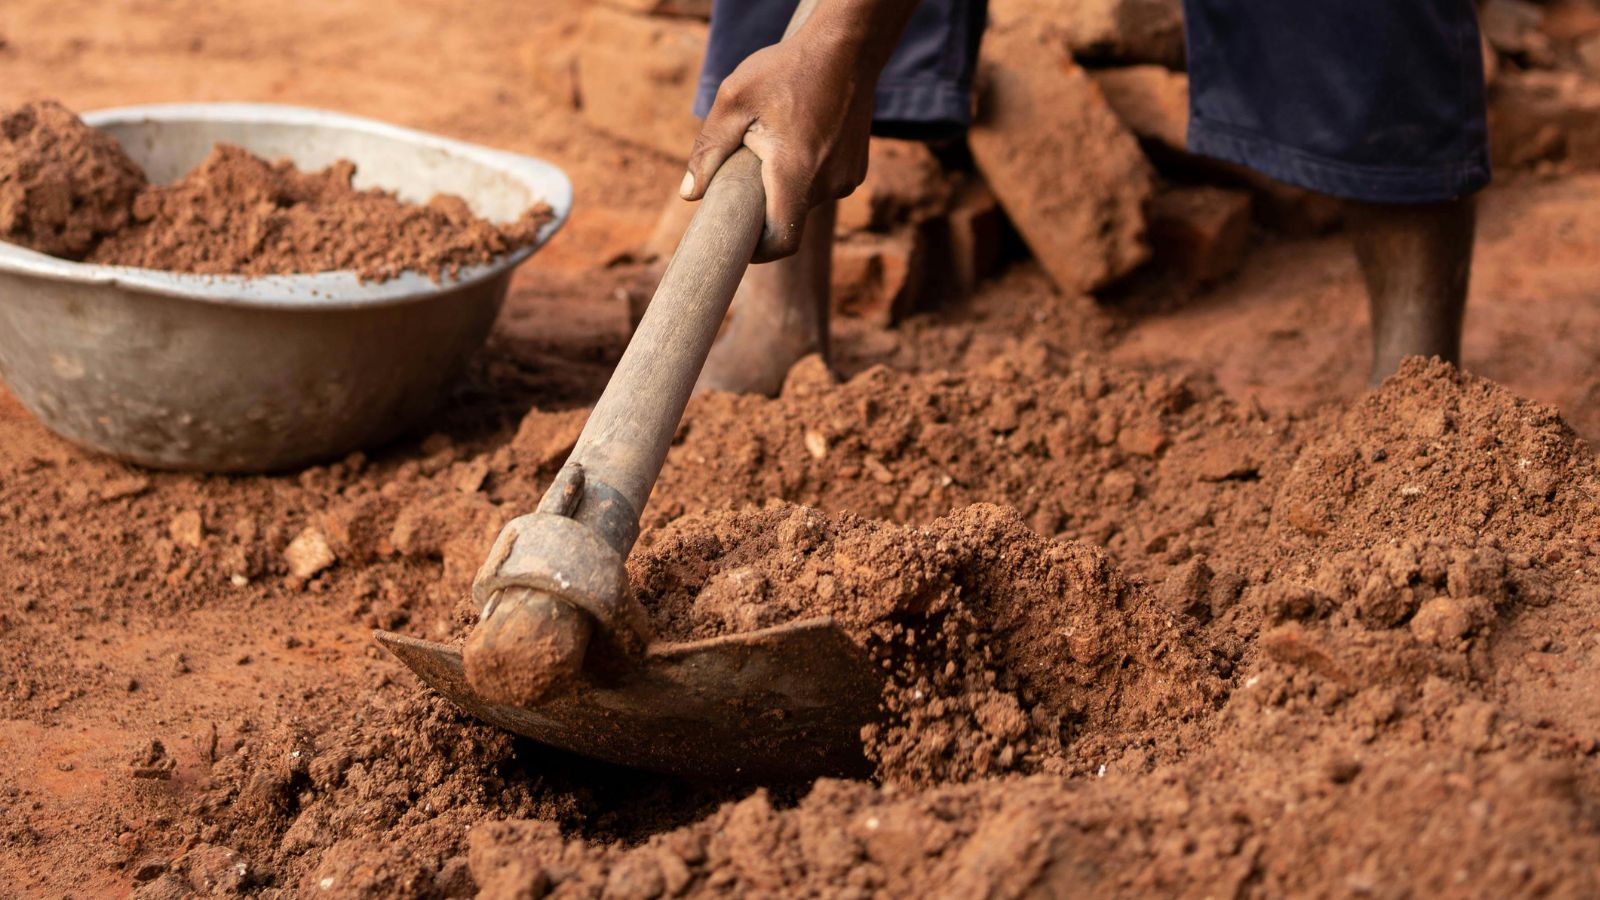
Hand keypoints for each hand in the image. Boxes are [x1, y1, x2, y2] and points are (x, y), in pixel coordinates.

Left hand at [680, 11, 899, 260]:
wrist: (847, 48)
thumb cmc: (786, 70)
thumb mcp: (733, 101)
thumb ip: (708, 150)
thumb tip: (688, 195)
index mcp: (795, 172)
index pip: (782, 241)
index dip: (758, 251)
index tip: (738, 241)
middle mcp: (828, 183)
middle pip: (789, 218)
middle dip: (764, 207)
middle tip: (744, 174)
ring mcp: (847, 178)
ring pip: (805, 202)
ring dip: (784, 187)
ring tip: (774, 147)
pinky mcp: (857, 170)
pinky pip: (823, 186)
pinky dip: (805, 176)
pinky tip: (798, 141)